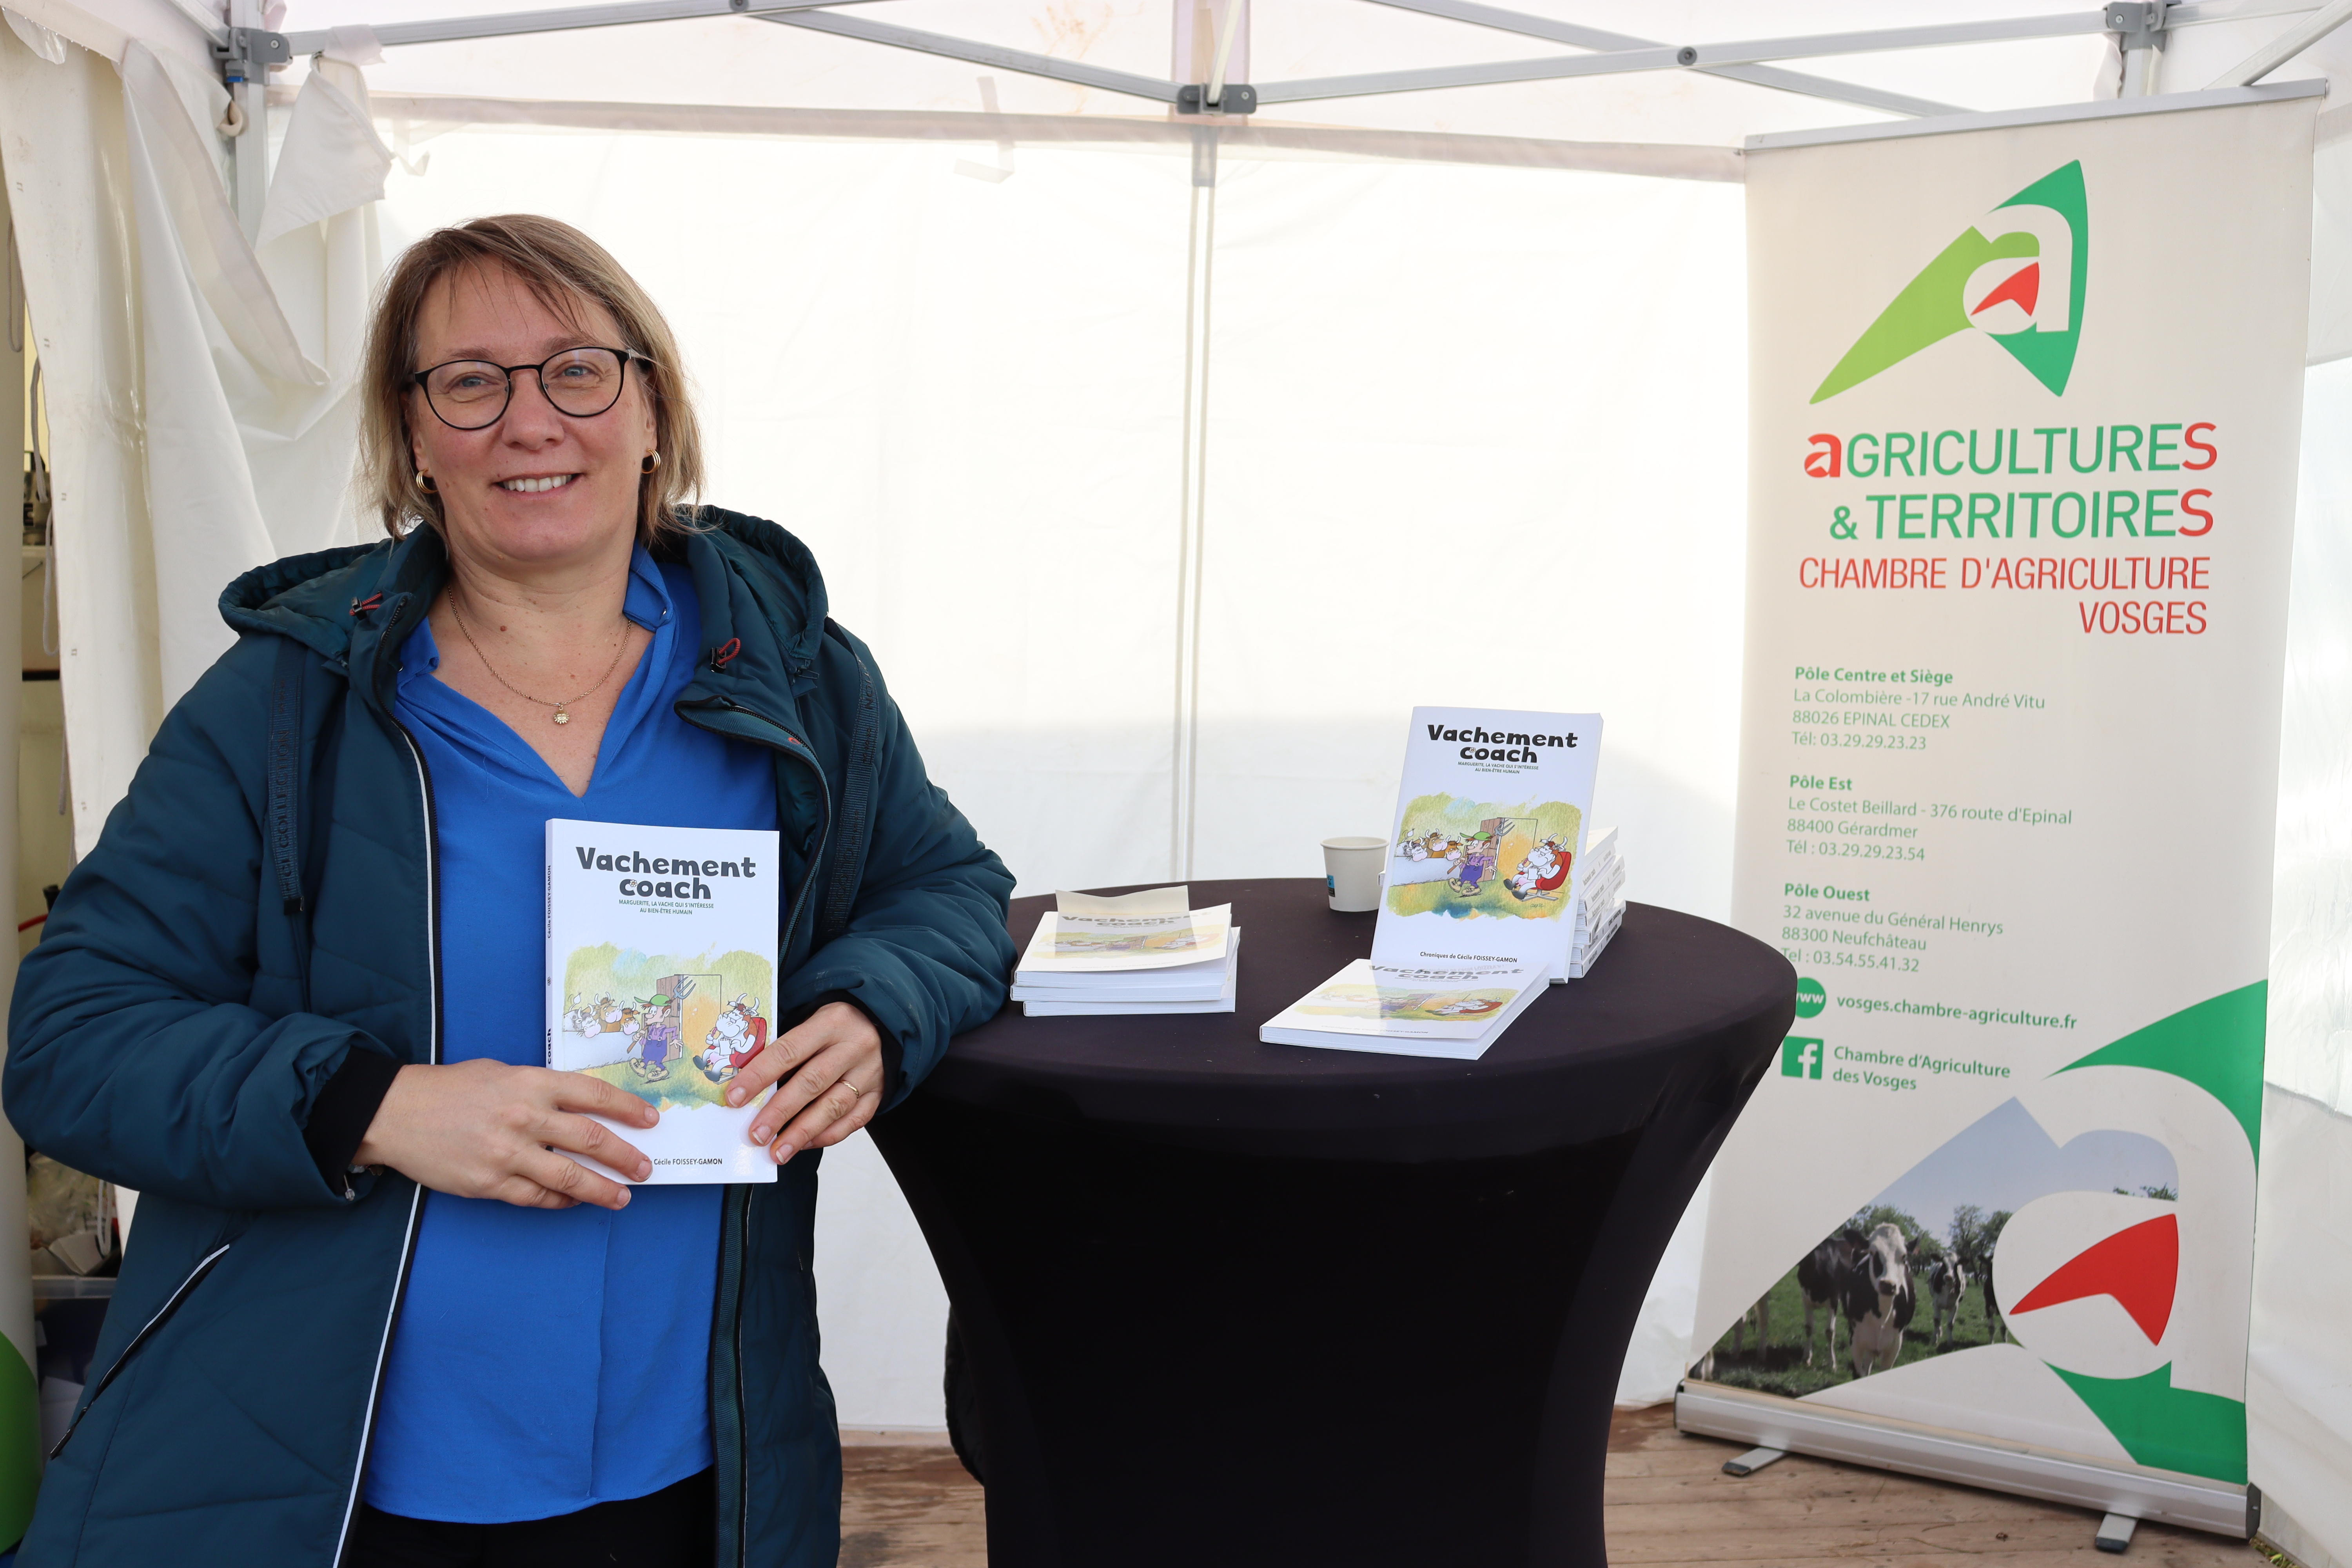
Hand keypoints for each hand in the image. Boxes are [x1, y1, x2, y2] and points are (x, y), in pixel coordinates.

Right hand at [353, 1059, 658, 1210]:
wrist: (396, 1112)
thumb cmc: (450, 1089)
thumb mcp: (501, 1073)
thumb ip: (539, 1089)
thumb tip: (580, 1108)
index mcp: (530, 1082)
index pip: (593, 1095)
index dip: (627, 1109)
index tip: (650, 1120)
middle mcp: (524, 1116)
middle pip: (590, 1139)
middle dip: (624, 1156)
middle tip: (645, 1168)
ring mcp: (507, 1152)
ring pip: (569, 1177)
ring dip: (601, 1189)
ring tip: (622, 1196)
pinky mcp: (488, 1182)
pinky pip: (536, 1197)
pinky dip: (560, 1201)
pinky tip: (573, 1201)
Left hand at [727, 1001, 883, 1164]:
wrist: (879, 1023)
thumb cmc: (834, 1025)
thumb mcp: (810, 1022)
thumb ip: (784, 1049)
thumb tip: (747, 1087)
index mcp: (831, 1022)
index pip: (788, 1050)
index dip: (759, 1076)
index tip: (735, 1097)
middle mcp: (853, 1047)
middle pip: (811, 1082)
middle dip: (779, 1112)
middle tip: (756, 1134)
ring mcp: (869, 1072)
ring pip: (833, 1106)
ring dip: (801, 1133)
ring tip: (777, 1151)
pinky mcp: (878, 1093)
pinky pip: (853, 1121)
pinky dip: (826, 1136)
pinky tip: (803, 1144)